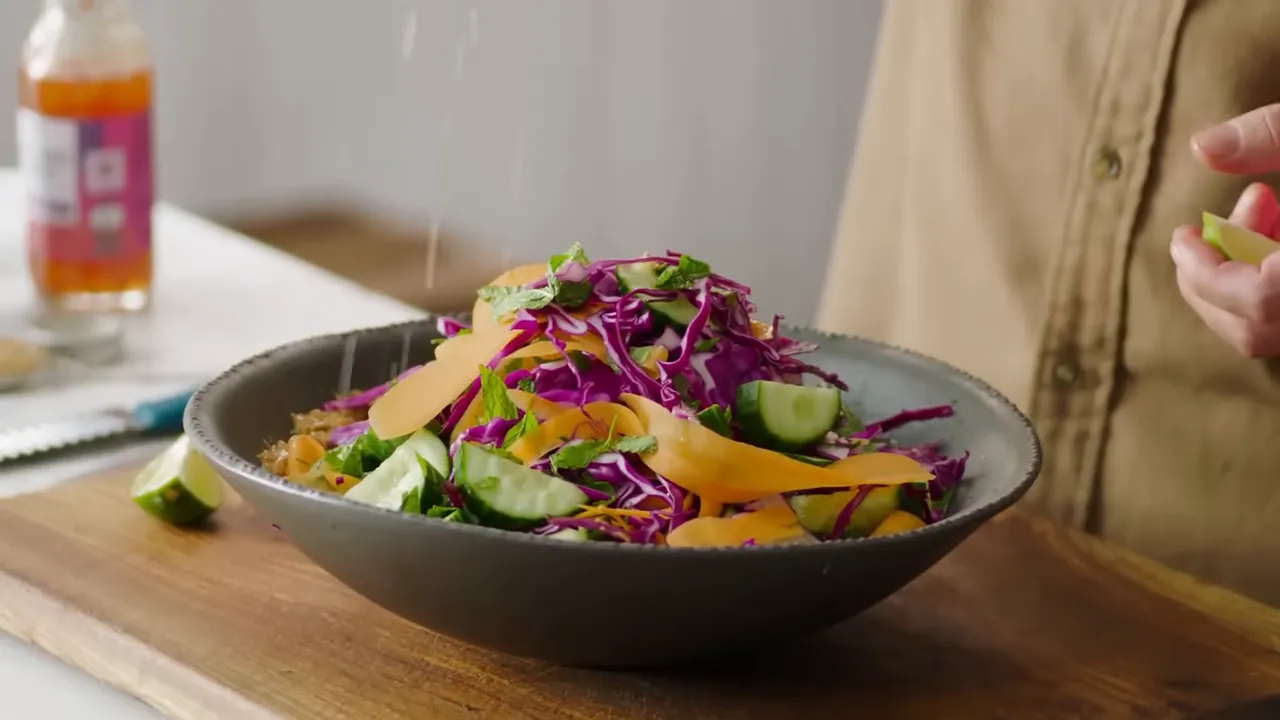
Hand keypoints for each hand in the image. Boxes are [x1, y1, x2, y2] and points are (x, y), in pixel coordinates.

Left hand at [1171, 106, 1279, 356]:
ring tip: (1263, 206)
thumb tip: (1200, 147)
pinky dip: (1271, 281)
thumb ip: (1273, 133)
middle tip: (1229, 216)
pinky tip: (1276, 226)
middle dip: (1222, 274)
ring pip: (1275, 327)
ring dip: (1248, 275)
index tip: (1180, 237)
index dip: (1208, 272)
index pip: (1261, 300)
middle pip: (1260, 328)